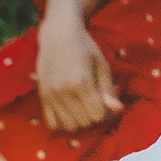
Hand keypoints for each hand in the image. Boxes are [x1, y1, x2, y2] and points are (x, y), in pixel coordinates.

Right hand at [35, 0, 122, 133]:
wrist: (58, 34)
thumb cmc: (85, 47)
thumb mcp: (102, 65)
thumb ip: (109, 89)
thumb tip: (118, 109)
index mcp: (81, 82)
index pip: (98, 115)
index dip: (108, 112)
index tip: (109, 102)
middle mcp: (63, 91)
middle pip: (85, 123)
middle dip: (95, 117)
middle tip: (98, 102)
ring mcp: (50, 95)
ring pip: (69, 126)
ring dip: (80, 121)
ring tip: (85, 106)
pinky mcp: (42, 96)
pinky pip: (52, 123)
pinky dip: (63, 122)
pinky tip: (70, 111)